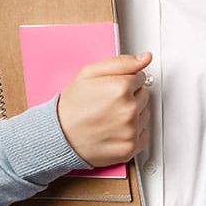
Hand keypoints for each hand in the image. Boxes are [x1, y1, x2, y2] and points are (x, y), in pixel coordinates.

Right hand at [56, 52, 152, 167]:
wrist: (60, 136)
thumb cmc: (72, 105)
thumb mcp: (89, 73)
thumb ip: (121, 63)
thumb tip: (145, 58)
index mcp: (121, 88)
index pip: (141, 77)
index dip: (125, 80)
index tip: (112, 88)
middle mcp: (129, 109)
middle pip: (145, 95)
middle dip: (131, 96)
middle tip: (109, 102)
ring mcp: (131, 130)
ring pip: (145, 114)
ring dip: (133, 114)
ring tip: (111, 116)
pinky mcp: (131, 147)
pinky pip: (144, 134)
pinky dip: (133, 132)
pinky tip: (116, 129)